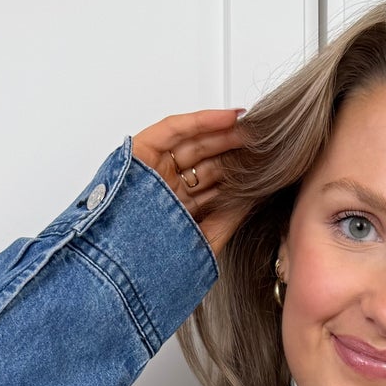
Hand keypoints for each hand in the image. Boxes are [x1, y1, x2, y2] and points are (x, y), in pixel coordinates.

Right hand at [131, 108, 253, 258]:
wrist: (120, 266)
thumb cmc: (153, 263)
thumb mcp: (203, 242)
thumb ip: (227, 218)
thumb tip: (254, 197)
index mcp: (178, 212)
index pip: (212, 186)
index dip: (238, 174)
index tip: (265, 167)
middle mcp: (166, 189)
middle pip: (206, 162)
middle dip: (234, 151)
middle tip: (262, 144)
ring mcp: (153, 170)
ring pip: (193, 144)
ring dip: (223, 134)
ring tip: (250, 129)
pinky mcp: (140, 152)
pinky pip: (174, 130)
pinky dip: (201, 121)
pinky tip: (229, 118)